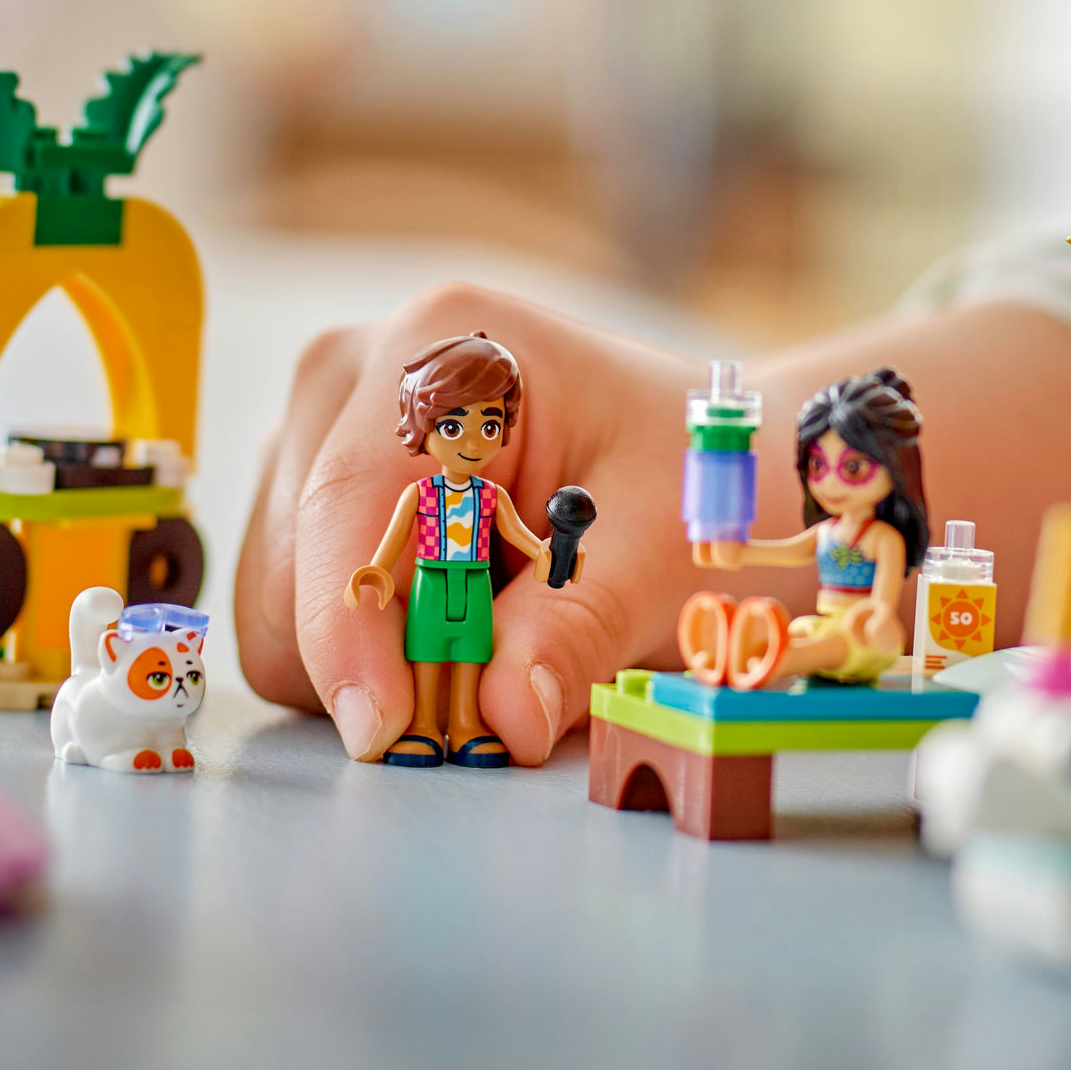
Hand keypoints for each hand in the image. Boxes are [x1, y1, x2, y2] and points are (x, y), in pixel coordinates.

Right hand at [235, 287, 1070, 767]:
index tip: (399, 730)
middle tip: (498, 715)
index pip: (353, 492)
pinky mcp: (354, 480)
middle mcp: (382, 355)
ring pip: (288, 584)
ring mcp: (355, 414)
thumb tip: (522, 713)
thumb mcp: (705, 549)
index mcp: (457, 338)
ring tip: (517, 668)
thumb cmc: (754, 478)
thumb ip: (606, 619)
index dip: (364, 620)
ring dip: (386, 660)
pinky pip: (314, 596)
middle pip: (297, 548)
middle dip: (379, 653)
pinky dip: (386, 649)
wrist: (781, 456)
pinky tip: (481, 645)